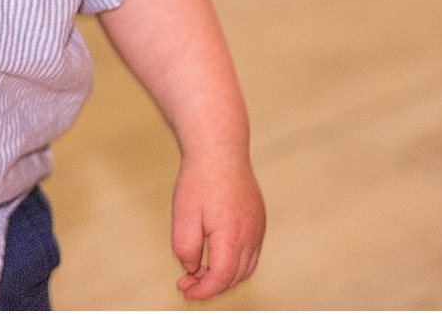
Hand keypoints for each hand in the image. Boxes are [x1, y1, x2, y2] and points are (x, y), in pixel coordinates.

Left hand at [170, 146, 264, 300]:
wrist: (219, 149)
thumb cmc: (200, 178)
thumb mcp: (183, 214)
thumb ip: (185, 247)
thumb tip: (193, 268)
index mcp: (232, 234)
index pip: (222, 277)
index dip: (203, 290)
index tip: (186, 291)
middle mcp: (251, 234)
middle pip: (235, 276)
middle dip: (211, 286)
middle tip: (187, 283)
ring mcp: (258, 228)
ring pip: (246, 268)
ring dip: (224, 277)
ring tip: (199, 273)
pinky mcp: (258, 221)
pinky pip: (251, 253)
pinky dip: (235, 264)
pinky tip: (216, 258)